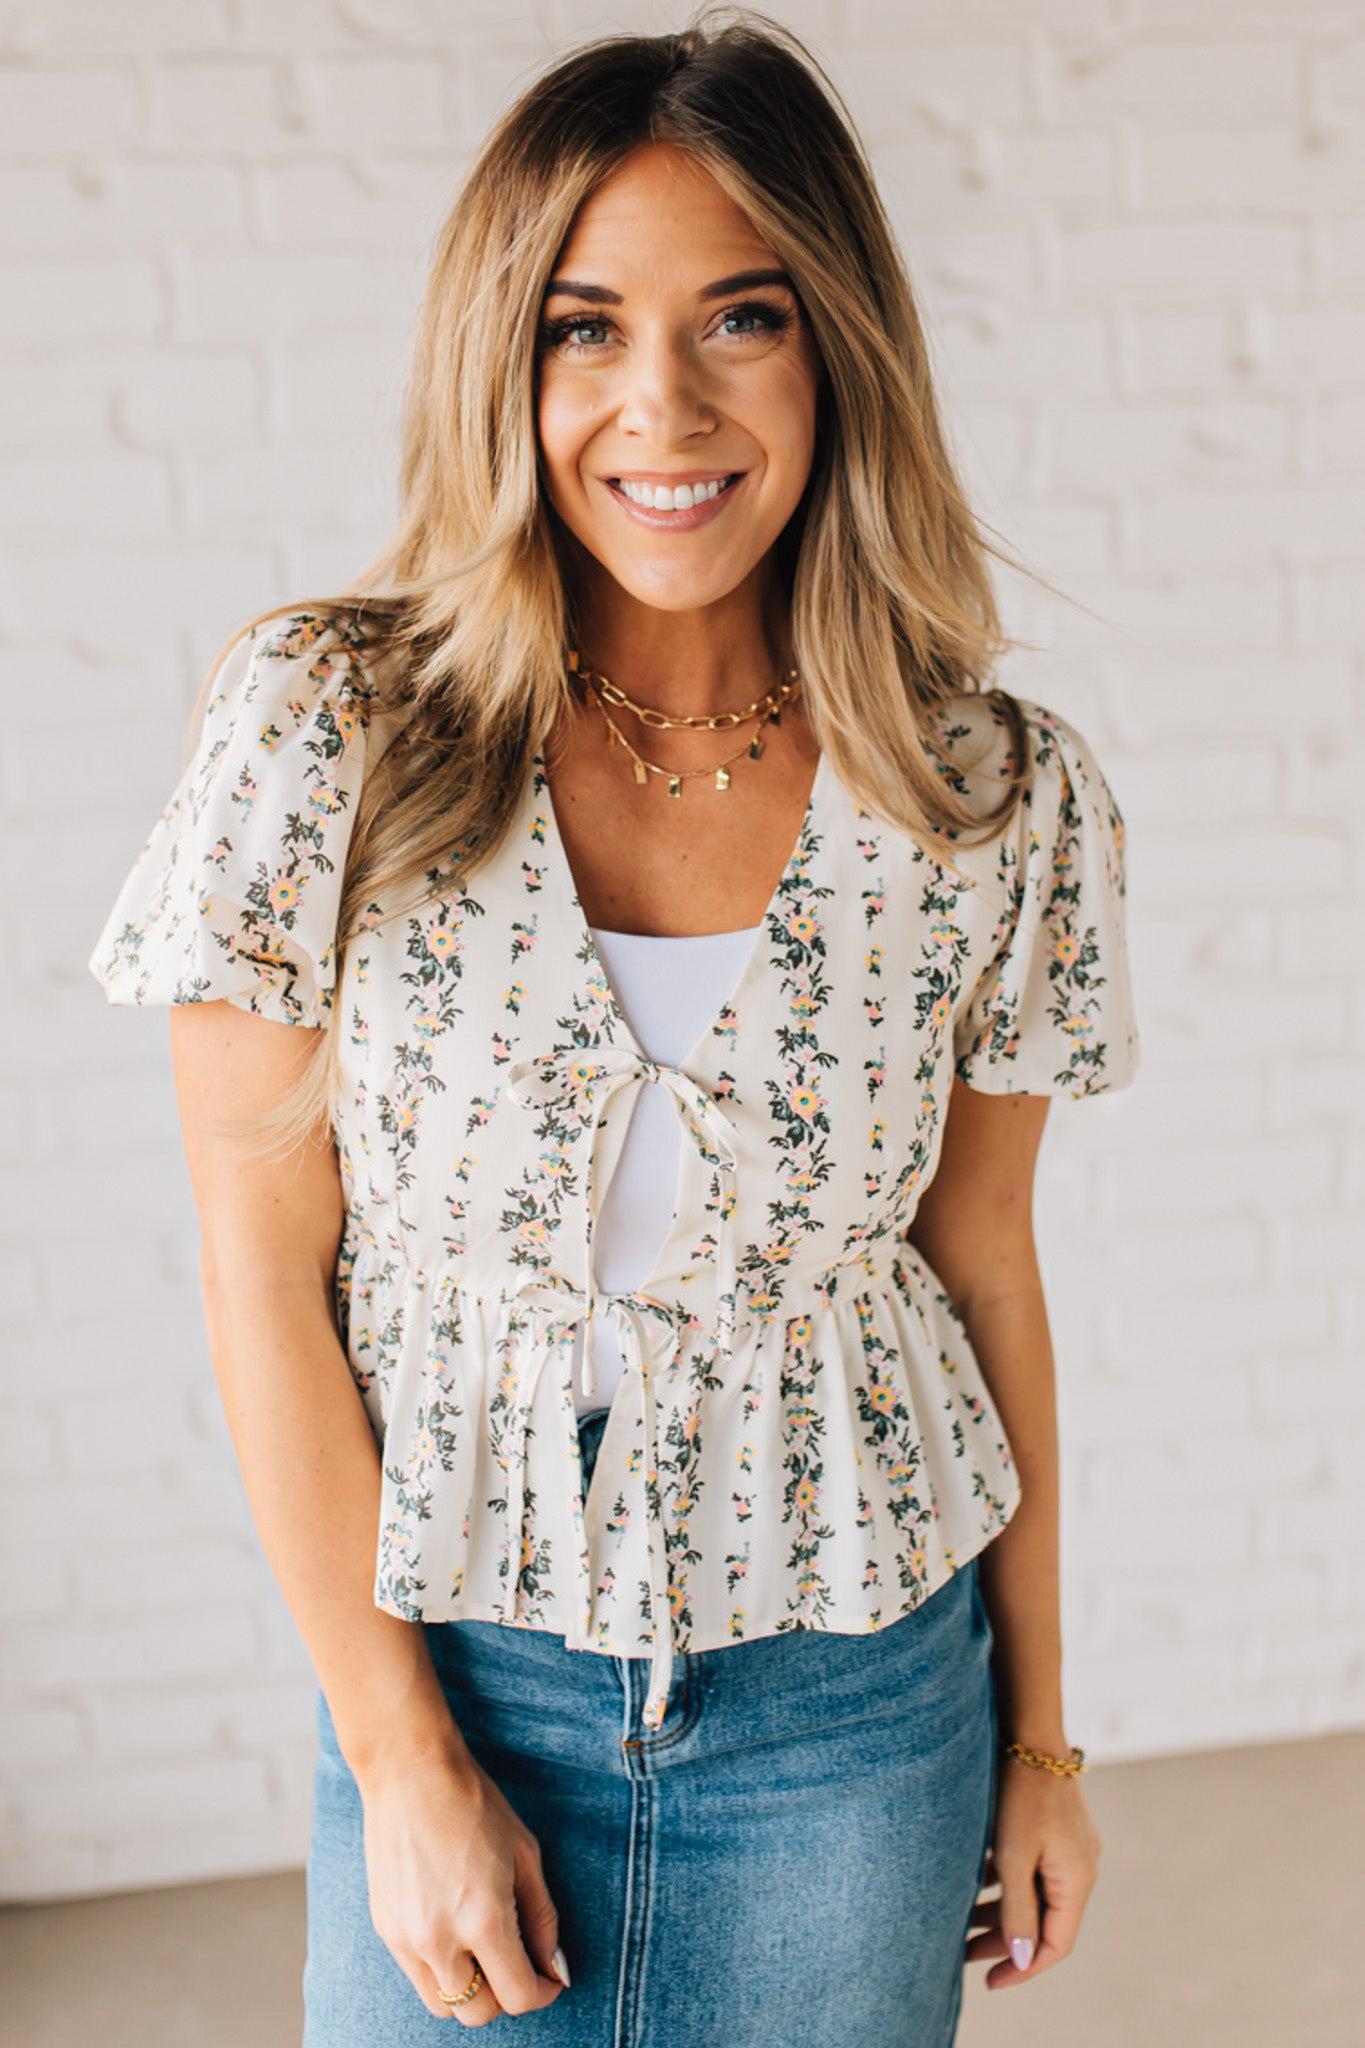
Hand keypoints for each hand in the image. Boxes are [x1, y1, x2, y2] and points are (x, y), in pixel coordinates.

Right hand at [356, 1742, 568, 2025]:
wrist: (409, 1772)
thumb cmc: (474, 1803)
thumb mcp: (524, 1854)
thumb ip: (543, 1918)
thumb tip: (555, 1968)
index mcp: (483, 1919)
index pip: (517, 1996)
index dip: (543, 1993)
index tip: (549, 1978)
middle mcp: (441, 1939)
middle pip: (478, 2013)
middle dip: (505, 1996)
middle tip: (517, 1961)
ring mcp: (406, 1938)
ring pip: (444, 2005)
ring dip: (470, 1991)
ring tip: (483, 1950)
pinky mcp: (386, 1929)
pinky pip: (418, 1977)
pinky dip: (441, 1970)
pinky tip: (453, 1930)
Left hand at [965, 1760, 1100, 1990]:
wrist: (1028, 1731)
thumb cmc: (1019, 1793)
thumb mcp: (1013, 1857)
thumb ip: (1017, 1910)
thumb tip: (1023, 1957)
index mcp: (1077, 1880)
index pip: (1056, 1945)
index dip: (1023, 1968)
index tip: (988, 1981)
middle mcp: (1080, 1868)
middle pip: (1045, 1922)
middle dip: (1005, 1942)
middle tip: (963, 1954)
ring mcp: (1068, 1848)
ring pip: (1034, 1895)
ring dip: (1001, 1913)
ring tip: (962, 1924)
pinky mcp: (1053, 1830)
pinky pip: (1031, 1871)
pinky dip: (1005, 1884)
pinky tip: (974, 1885)